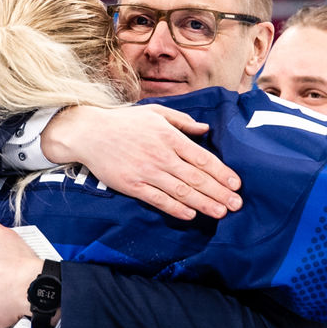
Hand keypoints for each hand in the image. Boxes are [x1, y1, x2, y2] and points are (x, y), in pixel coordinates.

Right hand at [40, 104, 242, 219]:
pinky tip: (191, 215)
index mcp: (169, 136)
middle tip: (237, 204)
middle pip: (196, 177)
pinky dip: (176, 208)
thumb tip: (206, 129)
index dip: (221, 172)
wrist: (89, 133)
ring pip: (181, 191)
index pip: (202, 158)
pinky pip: (158, 200)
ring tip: (221, 212)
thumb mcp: (155, 112)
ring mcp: (146, 172)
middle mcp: (161, 155)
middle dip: (219, 192)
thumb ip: (182, 121)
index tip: (236, 184)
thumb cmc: (124, 122)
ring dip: (203, 203)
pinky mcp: (132, 185)